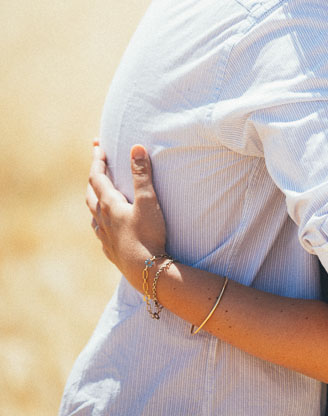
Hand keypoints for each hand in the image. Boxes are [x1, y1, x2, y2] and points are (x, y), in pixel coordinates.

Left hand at [87, 142, 168, 281]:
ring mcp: (104, 235)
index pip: (97, 177)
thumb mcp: (148, 201)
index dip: (97, 160)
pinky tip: (105, 226)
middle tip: (97, 164)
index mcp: (109, 204)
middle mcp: (101, 218)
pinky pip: (100, 231)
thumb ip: (142, 174)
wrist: (145, 270)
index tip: (97, 145)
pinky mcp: (110, 249)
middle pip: (90, 193)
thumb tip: (136, 147)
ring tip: (99, 195)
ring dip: (94, 200)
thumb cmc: (148, 234)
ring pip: (93, 214)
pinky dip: (100, 221)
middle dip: (93, 176)